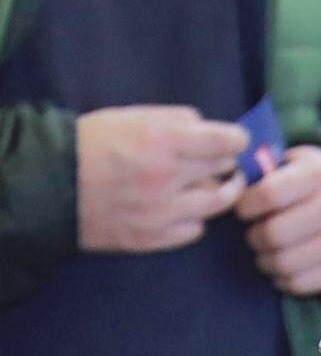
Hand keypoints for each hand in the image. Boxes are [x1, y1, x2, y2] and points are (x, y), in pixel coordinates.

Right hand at [75, 107, 246, 253]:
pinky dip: (195, 220)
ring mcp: (160, 211)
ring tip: (211, 187)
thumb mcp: (135, 116)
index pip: (230, 141)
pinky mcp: (149, 238)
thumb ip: (178, 120)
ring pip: (218, 203)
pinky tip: (184, 210)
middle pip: (225, 170)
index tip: (232, 141)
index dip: (236, 140)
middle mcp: (168, 177)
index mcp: (165, 141)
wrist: (48, 185)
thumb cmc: (92, 143)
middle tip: (219, 163)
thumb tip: (210, 130)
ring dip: (220, 193)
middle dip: (225, 164)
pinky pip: (195, 231)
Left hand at [236, 145, 320, 296]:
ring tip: (268, 249)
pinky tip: (284, 263)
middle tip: (257, 231)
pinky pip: (297, 283)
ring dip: (265, 259)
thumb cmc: (306, 184)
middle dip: (255, 236)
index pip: (268, 195)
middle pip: (273, 234)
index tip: (245, 208)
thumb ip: (258, 172)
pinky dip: (282, 277)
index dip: (245, 206)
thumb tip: (227, 188)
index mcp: (319, 175)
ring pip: (283, 263)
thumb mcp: (290, 165)